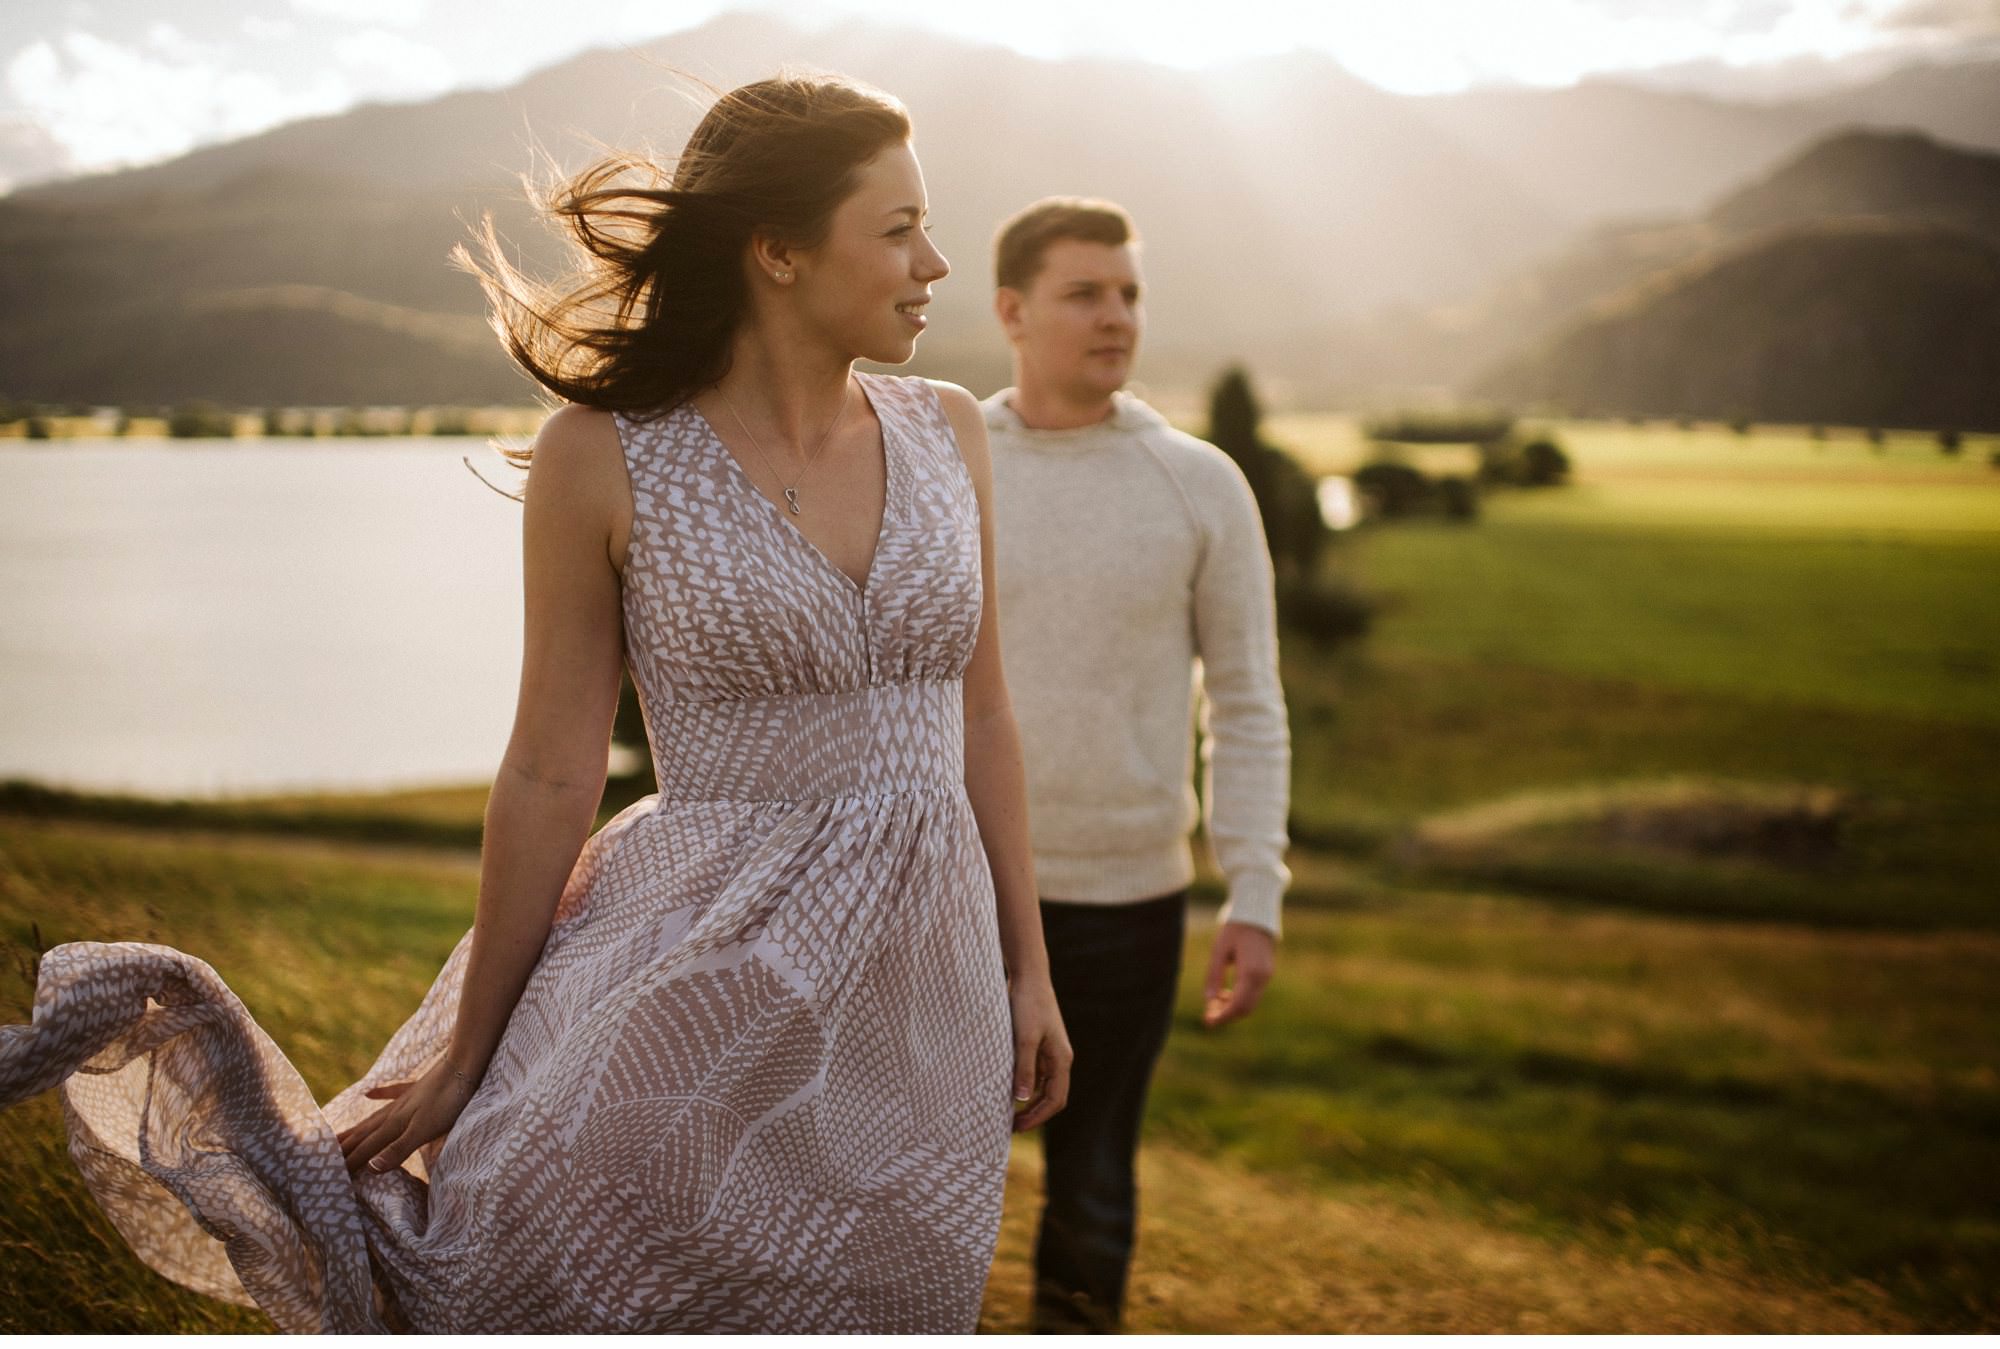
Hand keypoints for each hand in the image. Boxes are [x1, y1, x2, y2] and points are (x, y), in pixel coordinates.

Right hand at [336, 1058, 479, 1175]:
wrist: (465, 1066)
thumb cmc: (448, 1102)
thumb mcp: (424, 1131)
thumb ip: (397, 1149)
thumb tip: (369, 1167)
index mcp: (393, 1125)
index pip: (366, 1148)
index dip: (349, 1162)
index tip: (328, 1177)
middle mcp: (394, 1112)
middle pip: (364, 1132)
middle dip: (345, 1148)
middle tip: (321, 1158)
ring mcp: (406, 1099)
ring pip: (374, 1117)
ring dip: (356, 1128)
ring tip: (337, 1134)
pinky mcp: (419, 1090)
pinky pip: (393, 1093)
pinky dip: (380, 1094)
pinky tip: (369, 1093)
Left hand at [1006, 973, 1071, 1131]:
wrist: (1029, 976)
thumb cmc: (1028, 1004)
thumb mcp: (1024, 1038)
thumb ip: (1024, 1068)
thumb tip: (1023, 1100)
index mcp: (1061, 1060)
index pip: (1056, 1100)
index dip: (1038, 1117)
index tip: (1016, 1126)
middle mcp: (1059, 1059)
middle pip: (1051, 1097)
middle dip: (1033, 1114)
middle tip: (1009, 1126)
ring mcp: (1049, 1052)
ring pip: (1043, 1086)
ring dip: (1028, 1101)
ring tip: (1006, 1112)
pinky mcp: (1038, 1044)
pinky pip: (1034, 1072)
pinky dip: (1023, 1084)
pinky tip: (1006, 1088)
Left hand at [1202, 921, 1274, 1027]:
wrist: (1257, 913)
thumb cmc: (1235, 929)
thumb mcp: (1219, 950)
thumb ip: (1214, 976)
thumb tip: (1209, 1000)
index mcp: (1250, 973)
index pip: (1237, 1005)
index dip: (1222, 1017)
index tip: (1208, 1022)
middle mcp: (1262, 978)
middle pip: (1245, 1009)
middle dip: (1226, 1015)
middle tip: (1207, 1015)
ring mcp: (1267, 976)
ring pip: (1250, 1003)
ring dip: (1232, 1007)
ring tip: (1214, 1001)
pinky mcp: (1267, 973)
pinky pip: (1253, 994)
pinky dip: (1239, 998)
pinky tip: (1225, 992)